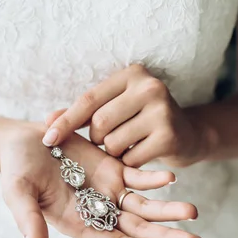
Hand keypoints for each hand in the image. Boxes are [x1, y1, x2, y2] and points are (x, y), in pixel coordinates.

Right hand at [0, 122, 204, 237]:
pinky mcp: (113, 169)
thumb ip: (28, 220)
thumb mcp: (18, 193)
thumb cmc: (17, 170)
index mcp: (80, 226)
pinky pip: (138, 176)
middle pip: (140, 232)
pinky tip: (169, 178)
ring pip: (145, 207)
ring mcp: (109, 191)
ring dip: (169, 212)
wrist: (23, 141)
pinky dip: (153, 178)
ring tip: (193, 213)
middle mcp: (99, 213)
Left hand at [41, 64, 209, 167]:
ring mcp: (162, 111)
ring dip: (114, 153)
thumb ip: (82, 113)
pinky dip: (129, 163)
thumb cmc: (142, 119)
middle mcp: (149, 87)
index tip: (47, 138)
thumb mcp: (115, 107)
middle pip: (100, 123)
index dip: (66, 121)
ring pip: (113, 143)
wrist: (189, 134)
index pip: (89, 99)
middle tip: (110, 140)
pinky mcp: (169, 137)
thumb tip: (47, 121)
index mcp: (132, 74)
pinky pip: (130, 160)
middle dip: (98, 139)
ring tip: (130, 145)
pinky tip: (142, 154)